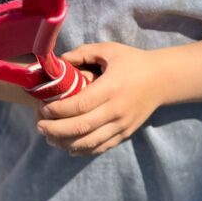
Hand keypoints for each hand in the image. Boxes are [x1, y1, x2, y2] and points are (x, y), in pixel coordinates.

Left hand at [36, 42, 162, 156]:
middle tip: (40, 126)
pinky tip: (68, 146)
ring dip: (65, 143)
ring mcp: (121, 125)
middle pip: (81, 128)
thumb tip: (59, 60)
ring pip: (89, 142)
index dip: (58, 110)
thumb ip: (83, 53)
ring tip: (49, 138)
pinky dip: (82, 150)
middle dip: (55, 130)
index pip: (80, 105)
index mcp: (111, 88)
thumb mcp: (108, 50)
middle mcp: (116, 110)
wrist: (161, 79)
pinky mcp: (125, 134)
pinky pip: (101, 147)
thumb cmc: (132, 61)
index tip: (43, 107)